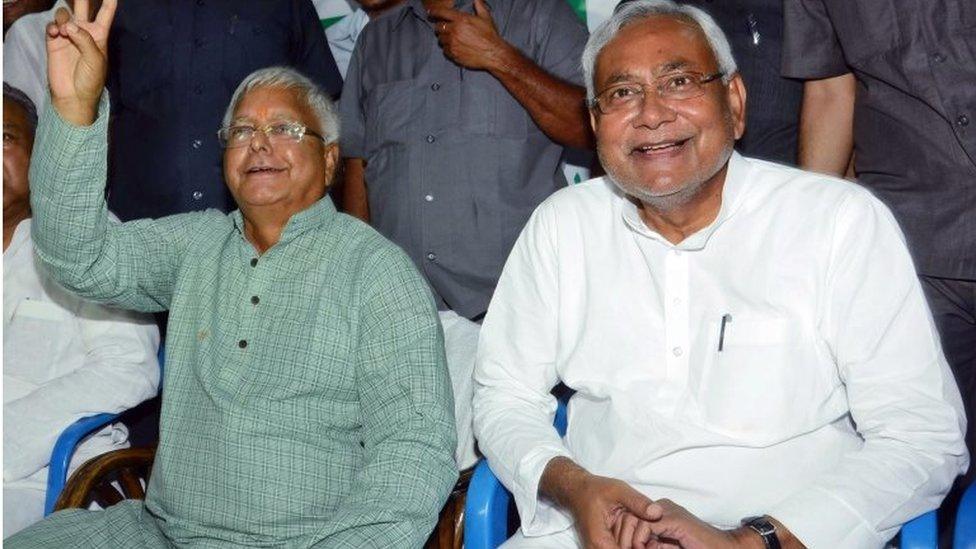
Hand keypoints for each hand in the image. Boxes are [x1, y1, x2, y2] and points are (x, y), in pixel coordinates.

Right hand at [45, 0, 116, 125]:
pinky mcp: (54, 41)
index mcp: (99, 34)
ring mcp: (68, 35)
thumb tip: (68, 25)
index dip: (109, 1)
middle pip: (82, 6)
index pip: (105, 12)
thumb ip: (84, 40)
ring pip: (64, 14)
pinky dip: (52, 26)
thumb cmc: (91, 79)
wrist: (74, 95)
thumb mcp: (95, 59)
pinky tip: (55, 33)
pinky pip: (52, 26)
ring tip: (64, 32)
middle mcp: (84, 31)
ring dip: (64, 18)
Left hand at [427, 0, 511, 70]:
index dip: (434, 13)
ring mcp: (453, 43)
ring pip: (440, 39)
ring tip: (451, 39)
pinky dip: (447, 49)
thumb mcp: (486, 17)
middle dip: (440, 27)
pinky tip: (454, 48)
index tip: (429, 13)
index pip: (442, 13)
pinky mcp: (453, 54)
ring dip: (444, 38)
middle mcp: (454, 30)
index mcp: (461, 19)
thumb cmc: (490, 36)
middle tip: (444, 29)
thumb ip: (479, 6)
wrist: (493, 54)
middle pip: (438, 27)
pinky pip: (444, 50)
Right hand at [541, 457, 662, 548]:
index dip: (641, 548)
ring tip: (647, 539)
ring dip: (634, 546)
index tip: (652, 542)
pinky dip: (629, 545)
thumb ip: (638, 502)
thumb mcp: (619, 490)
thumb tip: (658, 513)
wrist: (577, 490)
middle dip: (639, 547)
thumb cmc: (595, 490)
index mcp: (600, 540)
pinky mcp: (600, 547)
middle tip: (652, 539)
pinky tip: (638, 537)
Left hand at [633, 499, 761, 548]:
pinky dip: (640, 541)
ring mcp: (669, 511)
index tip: (626, 548)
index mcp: (660, 513)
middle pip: (630, 516)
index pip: (632, 517)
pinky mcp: (674, 519)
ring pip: (636, 520)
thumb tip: (631, 546)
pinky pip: (647, 526)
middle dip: (626, 537)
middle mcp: (663, 507)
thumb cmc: (697, 547)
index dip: (625, 535)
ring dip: (632, 541)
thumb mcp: (667, 546)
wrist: (723, 547)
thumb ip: (652, 543)